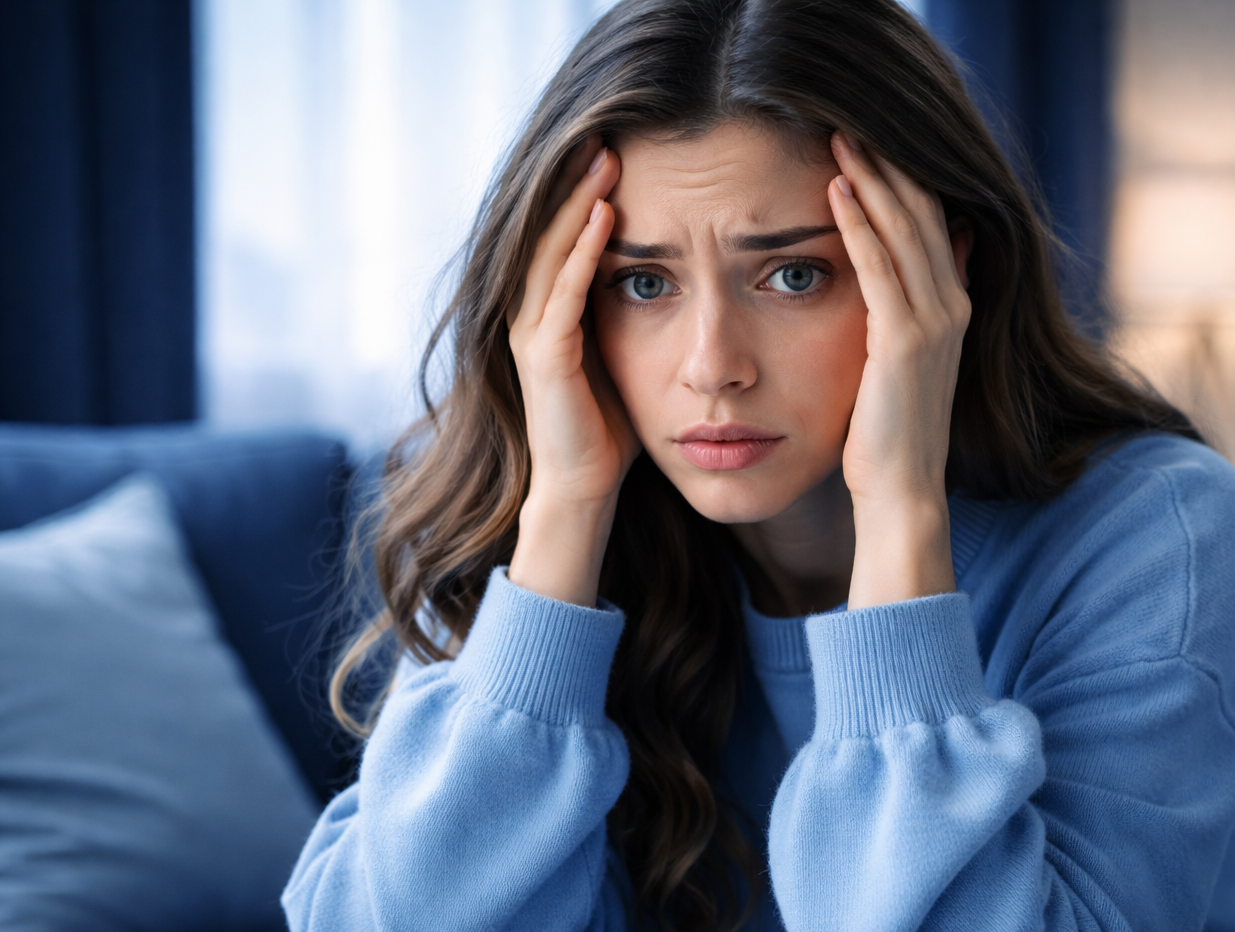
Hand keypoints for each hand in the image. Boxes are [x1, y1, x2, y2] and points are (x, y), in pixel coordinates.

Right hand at [506, 136, 636, 605]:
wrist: (583, 489)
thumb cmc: (612, 431)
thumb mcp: (634, 360)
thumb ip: (647, 321)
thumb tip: (692, 290)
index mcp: (557, 311)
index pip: (571, 237)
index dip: (591, 193)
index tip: (623, 151)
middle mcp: (536, 313)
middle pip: (554, 230)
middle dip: (579, 181)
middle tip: (609, 131)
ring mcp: (534, 332)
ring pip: (554, 250)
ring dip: (579, 201)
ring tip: (605, 156)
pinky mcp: (544, 355)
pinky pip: (563, 291)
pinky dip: (583, 251)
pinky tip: (606, 216)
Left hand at [826, 132, 972, 608]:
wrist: (902, 495)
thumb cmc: (887, 437)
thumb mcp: (898, 367)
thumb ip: (905, 315)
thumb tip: (910, 271)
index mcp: (951, 309)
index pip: (931, 225)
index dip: (902, 181)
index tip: (865, 145)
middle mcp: (952, 307)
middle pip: (922, 215)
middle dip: (885, 166)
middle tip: (847, 122)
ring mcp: (935, 323)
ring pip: (903, 231)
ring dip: (870, 180)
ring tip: (838, 138)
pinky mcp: (905, 342)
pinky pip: (880, 268)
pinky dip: (858, 225)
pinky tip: (833, 192)